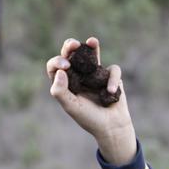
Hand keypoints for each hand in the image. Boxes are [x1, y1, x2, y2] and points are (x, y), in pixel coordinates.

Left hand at [46, 37, 136, 164]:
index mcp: (65, 81)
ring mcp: (94, 73)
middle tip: (73, 45)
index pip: (55, 67)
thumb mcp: (71, 107)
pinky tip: (110, 91)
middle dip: (70, 46)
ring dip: (91, 46)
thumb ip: (60, 91)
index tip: (66, 67)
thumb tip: (60, 72)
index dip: (57, 62)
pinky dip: (112, 80)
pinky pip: (112, 70)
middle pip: (71, 55)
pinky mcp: (110, 75)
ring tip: (91, 41)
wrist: (111, 127)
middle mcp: (78, 75)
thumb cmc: (88, 118)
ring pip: (92, 54)